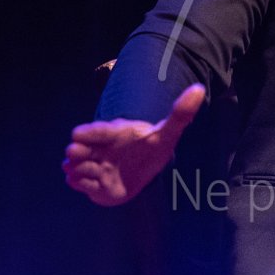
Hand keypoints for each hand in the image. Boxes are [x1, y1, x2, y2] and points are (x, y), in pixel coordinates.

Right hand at [63, 84, 205, 205]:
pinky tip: (96, 184)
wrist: (146, 166)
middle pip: (76, 149)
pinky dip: (84, 185)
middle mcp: (98, 148)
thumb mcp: (168, 131)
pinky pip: (79, 184)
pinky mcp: (93, 184)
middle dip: (75, 152)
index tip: (78, 135)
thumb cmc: (153, 144)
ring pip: (76, 168)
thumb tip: (199, 89)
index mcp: (113, 133)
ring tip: (95, 171)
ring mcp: (94, 165)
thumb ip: (181, 113)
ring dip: (80, 171)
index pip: (93, 130)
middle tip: (75, 154)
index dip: (87, 133)